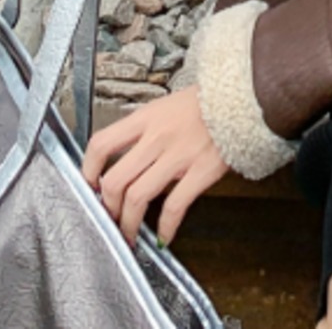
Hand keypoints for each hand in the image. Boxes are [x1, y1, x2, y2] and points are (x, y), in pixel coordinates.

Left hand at [81, 84, 229, 246]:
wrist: (244, 95)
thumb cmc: (208, 101)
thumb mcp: (168, 106)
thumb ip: (147, 131)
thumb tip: (128, 160)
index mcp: (147, 118)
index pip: (102, 144)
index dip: (88, 170)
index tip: (89, 185)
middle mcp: (158, 137)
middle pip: (115, 180)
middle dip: (107, 207)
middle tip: (109, 217)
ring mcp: (179, 155)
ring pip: (137, 197)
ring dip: (128, 223)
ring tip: (129, 234)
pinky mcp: (201, 170)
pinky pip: (175, 206)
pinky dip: (165, 227)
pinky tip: (163, 236)